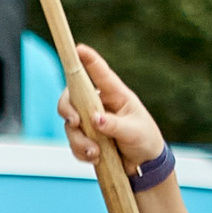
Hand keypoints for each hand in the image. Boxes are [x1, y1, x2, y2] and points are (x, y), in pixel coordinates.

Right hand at [57, 44, 164, 173]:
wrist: (143, 163)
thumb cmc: (144, 139)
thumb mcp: (133, 131)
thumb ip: (115, 125)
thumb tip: (95, 119)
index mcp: (115, 94)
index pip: (100, 73)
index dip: (88, 59)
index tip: (78, 48)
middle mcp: (99, 104)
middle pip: (71, 97)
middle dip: (67, 109)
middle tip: (75, 122)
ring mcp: (90, 121)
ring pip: (70, 124)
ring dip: (79, 140)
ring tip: (95, 152)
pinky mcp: (86, 138)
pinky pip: (73, 143)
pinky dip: (81, 152)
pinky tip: (95, 158)